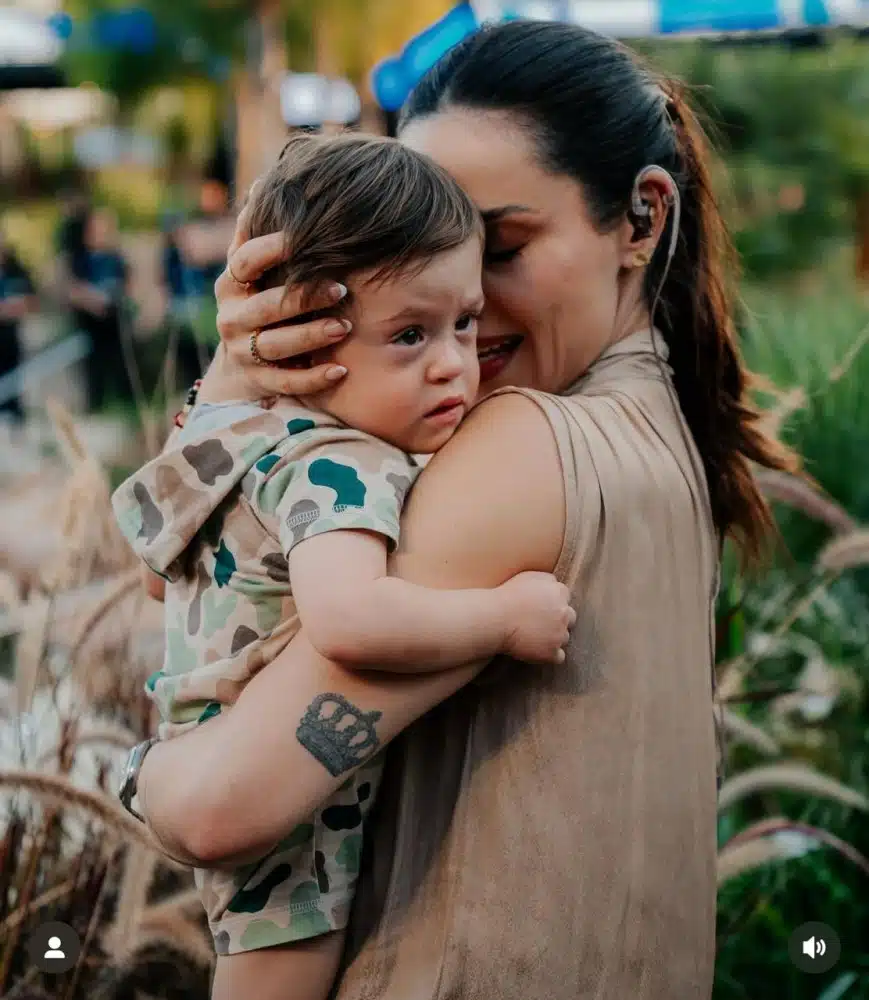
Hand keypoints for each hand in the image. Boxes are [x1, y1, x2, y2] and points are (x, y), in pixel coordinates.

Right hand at [206, 182, 351, 400]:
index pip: (246, 262)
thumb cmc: (258, 301)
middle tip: (341, 288)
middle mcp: (233, 318)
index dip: (270, 249)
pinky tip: (340, 371)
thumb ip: (256, 235)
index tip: (302, 238)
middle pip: (267, 306)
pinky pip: (288, 382)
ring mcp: (245, 352)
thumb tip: (263, 181)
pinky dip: (314, 378)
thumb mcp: (251, 271)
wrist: (241, 363)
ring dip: (311, 335)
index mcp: (231, 285)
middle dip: (303, 297)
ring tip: (344, 327)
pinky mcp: (261, 381)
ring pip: (278, 345)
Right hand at [498, 572, 575, 664]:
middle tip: (539, 623)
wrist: (495, 619)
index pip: (565, 597)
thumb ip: (547, 579)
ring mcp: (560, 634)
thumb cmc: (506, 597)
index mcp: (558, 592)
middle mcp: (564, 613)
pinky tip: (536, 650)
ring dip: (553, 638)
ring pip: (564, 638)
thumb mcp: (528, 576)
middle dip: (558, 620)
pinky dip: (549, 655)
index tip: (541, 608)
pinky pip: (559, 656)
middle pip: (569, 618)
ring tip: (534, 637)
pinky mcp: (552, 652)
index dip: (553, 603)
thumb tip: (554, 584)